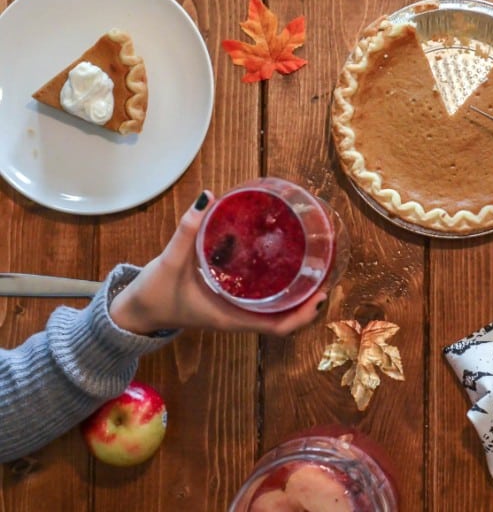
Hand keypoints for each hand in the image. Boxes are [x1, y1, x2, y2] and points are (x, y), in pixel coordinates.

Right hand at [109, 192, 325, 335]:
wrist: (135, 312)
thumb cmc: (154, 294)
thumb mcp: (170, 262)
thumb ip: (187, 231)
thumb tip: (206, 197)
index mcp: (231, 318)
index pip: (279, 327)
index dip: (304, 315)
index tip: (321, 294)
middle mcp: (239, 317)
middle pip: (285, 317)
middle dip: (308, 300)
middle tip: (325, 271)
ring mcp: (235, 310)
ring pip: (275, 308)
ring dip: (296, 293)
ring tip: (313, 265)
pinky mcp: (229, 301)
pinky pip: (261, 298)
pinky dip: (276, 285)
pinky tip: (281, 262)